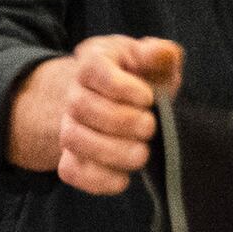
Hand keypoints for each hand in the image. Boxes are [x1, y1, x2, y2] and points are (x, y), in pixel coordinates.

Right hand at [55, 35, 184, 196]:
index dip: (119, 86)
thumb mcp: (154, 61)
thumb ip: (161, 54)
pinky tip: (124, 178)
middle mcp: (75, 94)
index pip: (92, 69)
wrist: (120, 106)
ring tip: (141, 154)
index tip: (148, 97)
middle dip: (119, 121)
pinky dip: (97, 178)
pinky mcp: (72, 158)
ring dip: (110, 151)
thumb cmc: (141, 80)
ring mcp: (70, 127)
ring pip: (73, 139)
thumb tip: (162, 52)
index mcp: (94, 61)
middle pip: (80, 106)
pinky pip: (70, 171)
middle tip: (150, 126)